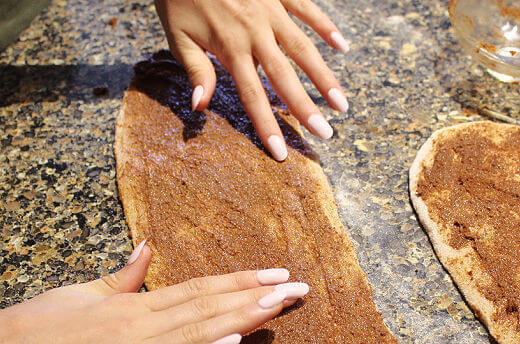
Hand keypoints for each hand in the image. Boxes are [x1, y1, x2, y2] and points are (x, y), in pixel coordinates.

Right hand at [0, 241, 308, 343]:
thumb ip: (124, 277)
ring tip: (280, 306)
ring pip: (198, 330)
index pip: (199, 288)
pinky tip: (233, 340)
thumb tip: (148, 249)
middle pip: (209, 306)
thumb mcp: (85, 293)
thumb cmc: (39, 326)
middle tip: (298, 288)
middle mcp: (141, 323)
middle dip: (257, 296)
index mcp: (135, 303)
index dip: (239, 281)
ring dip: (243, 318)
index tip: (274, 274)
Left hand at [154, 0, 349, 160]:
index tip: (282, 152)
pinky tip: (342, 46)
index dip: (268, 127)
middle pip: (285, 78)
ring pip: (304, 49)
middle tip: (326, 135)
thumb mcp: (177, 34)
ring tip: (341, 104)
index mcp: (230, 48)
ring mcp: (271, 10)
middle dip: (306, 109)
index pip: (252, 96)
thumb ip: (195, 69)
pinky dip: (326, 27)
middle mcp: (255, 32)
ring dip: (324, 78)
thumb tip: (200, 107)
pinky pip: (308, 9)